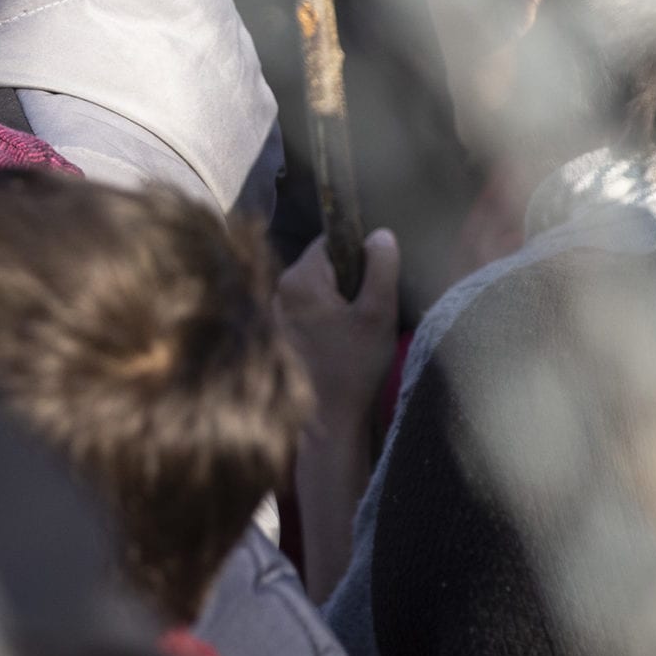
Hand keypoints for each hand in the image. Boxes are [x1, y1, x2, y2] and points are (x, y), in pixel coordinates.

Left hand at [283, 227, 401, 602]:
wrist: (327, 422)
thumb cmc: (354, 366)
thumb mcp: (378, 313)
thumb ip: (381, 267)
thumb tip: (379, 233)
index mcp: (299, 278)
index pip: (331, 240)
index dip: (359, 254)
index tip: (376, 280)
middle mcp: (277, 290)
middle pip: (322, 266)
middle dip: (348, 280)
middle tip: (369, 310)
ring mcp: (273, 313)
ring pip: (315, 291)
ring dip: (337, 303)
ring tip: (356, 332)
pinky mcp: (277, 335)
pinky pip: (306, 312)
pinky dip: (324, 321)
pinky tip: (340, 346)